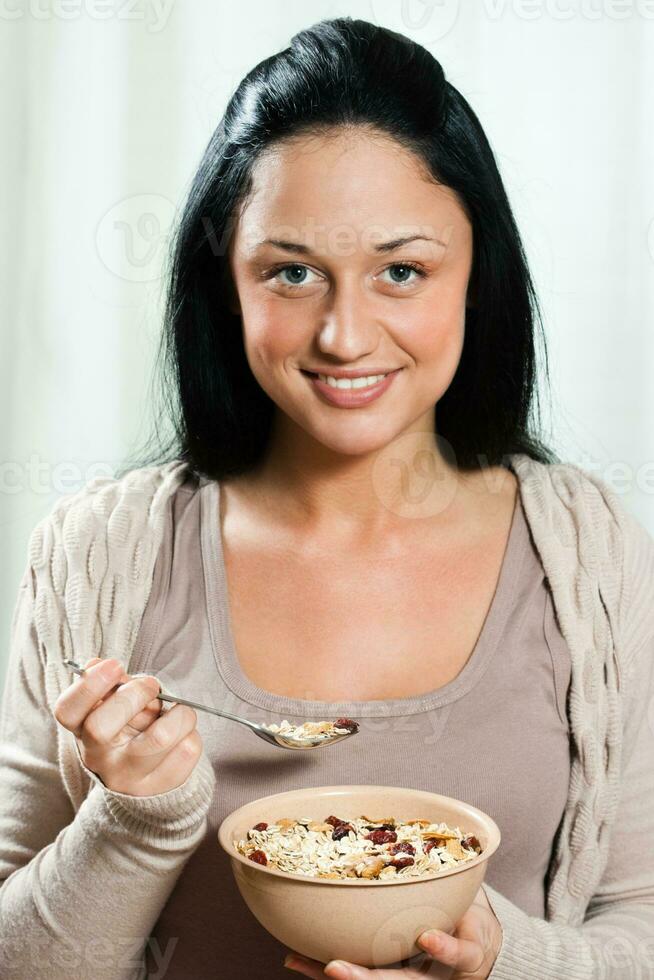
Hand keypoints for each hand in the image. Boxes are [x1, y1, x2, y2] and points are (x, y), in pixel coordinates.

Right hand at [53, 656, 203, 795]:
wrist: (141, 778)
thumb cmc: (126, 727)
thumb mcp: (112, 706)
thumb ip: (110, 685)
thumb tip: (98, 665)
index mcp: (82, 731)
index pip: (67, 712)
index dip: (88, 686)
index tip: (114, 665)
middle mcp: (99, 758)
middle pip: (101, 727)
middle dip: (135, 694)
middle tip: (152, 686)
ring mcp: (128, 777)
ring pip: (160, 737)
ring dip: (178, 713)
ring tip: (178, 711)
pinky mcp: (160, 788)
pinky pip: (187, 750)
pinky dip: (191, 733)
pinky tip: (183, 734)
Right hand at [283, 885, 501, 978]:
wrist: (488, 927)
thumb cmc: (438, 917)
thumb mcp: (403, 910)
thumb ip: (371, 908)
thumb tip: (321, 890)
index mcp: (394, 962)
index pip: (357, 968)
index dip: (320, 969)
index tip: (292, 958)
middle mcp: (413, 972)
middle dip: (353, 979)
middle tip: (329, 969)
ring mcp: (439, 967)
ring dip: (386, 978)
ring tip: (363, 963)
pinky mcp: (468, 950)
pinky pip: (456, 952)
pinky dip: (442, 948)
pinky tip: (427, 939)